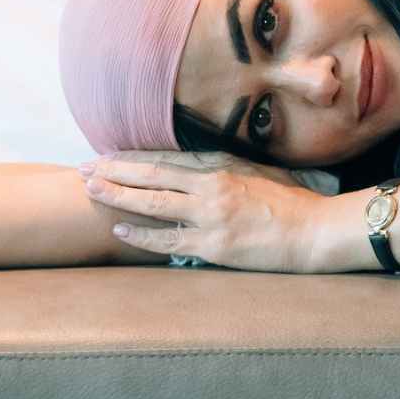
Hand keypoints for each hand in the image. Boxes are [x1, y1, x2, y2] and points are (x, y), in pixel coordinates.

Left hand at [81, 150, 336, 273]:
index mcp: (221, 165)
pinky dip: (142, 235)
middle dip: (115, 170)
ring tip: (91, 190)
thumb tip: (193, 172)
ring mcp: (210, 214)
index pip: (166, 158)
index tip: (106, 155)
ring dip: (119, 195)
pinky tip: (120, 230)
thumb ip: (223, 170)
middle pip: (152, 174)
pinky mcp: (214, 243)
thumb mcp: (256, 174)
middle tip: (83, 169)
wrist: (316, 230)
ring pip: (154, 202)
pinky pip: (169, 239)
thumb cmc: (292, 204)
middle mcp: (211, 185)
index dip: (133, 157)